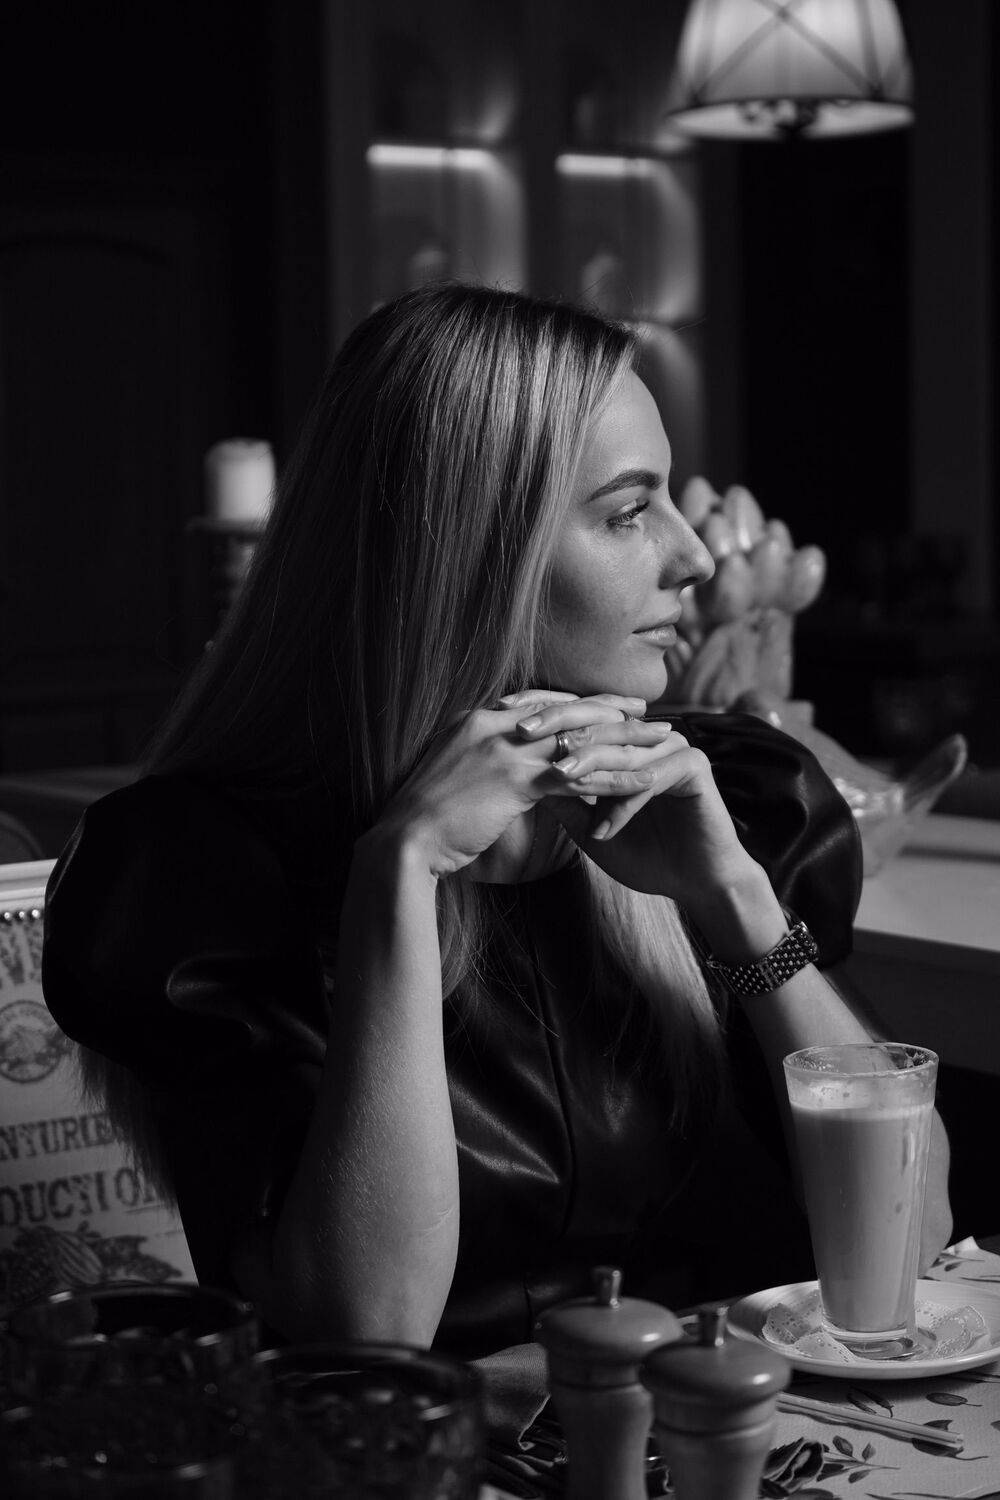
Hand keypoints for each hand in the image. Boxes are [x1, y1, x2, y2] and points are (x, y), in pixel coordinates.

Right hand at [373, 690, 668, 880]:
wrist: (405, 841)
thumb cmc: (426, 818)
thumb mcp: (455, 774)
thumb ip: (484, 760)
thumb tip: (507, 768)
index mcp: (477, 718)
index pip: (540, 700)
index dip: (577, 702)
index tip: (608, 704)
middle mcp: (492, 723)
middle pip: (566, 710)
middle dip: (611, 710)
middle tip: (646, 713)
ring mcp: (504, 748)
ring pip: (579, 739)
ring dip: (624, 742)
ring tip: (660, 743)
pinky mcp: (515, 780)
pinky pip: (577, 775)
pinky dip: (614, 779)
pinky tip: (642, 783)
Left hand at [513, 708, 756, 905]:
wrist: (697, 884)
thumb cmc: (645, 856)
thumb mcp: (591, 828)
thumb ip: (564, 800)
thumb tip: (520, 778)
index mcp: (626, 743)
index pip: (579, 721)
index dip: (542, 723)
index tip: (502, 728)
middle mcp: (650, 738)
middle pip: (598, 722)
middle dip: (558, 728)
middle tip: (522, 734)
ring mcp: (674, 748)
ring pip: (623, 748)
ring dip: (590, 763)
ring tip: (557, 775)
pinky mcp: (695, 767)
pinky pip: (653, 778)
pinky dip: (626, 802)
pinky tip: (603, 826)